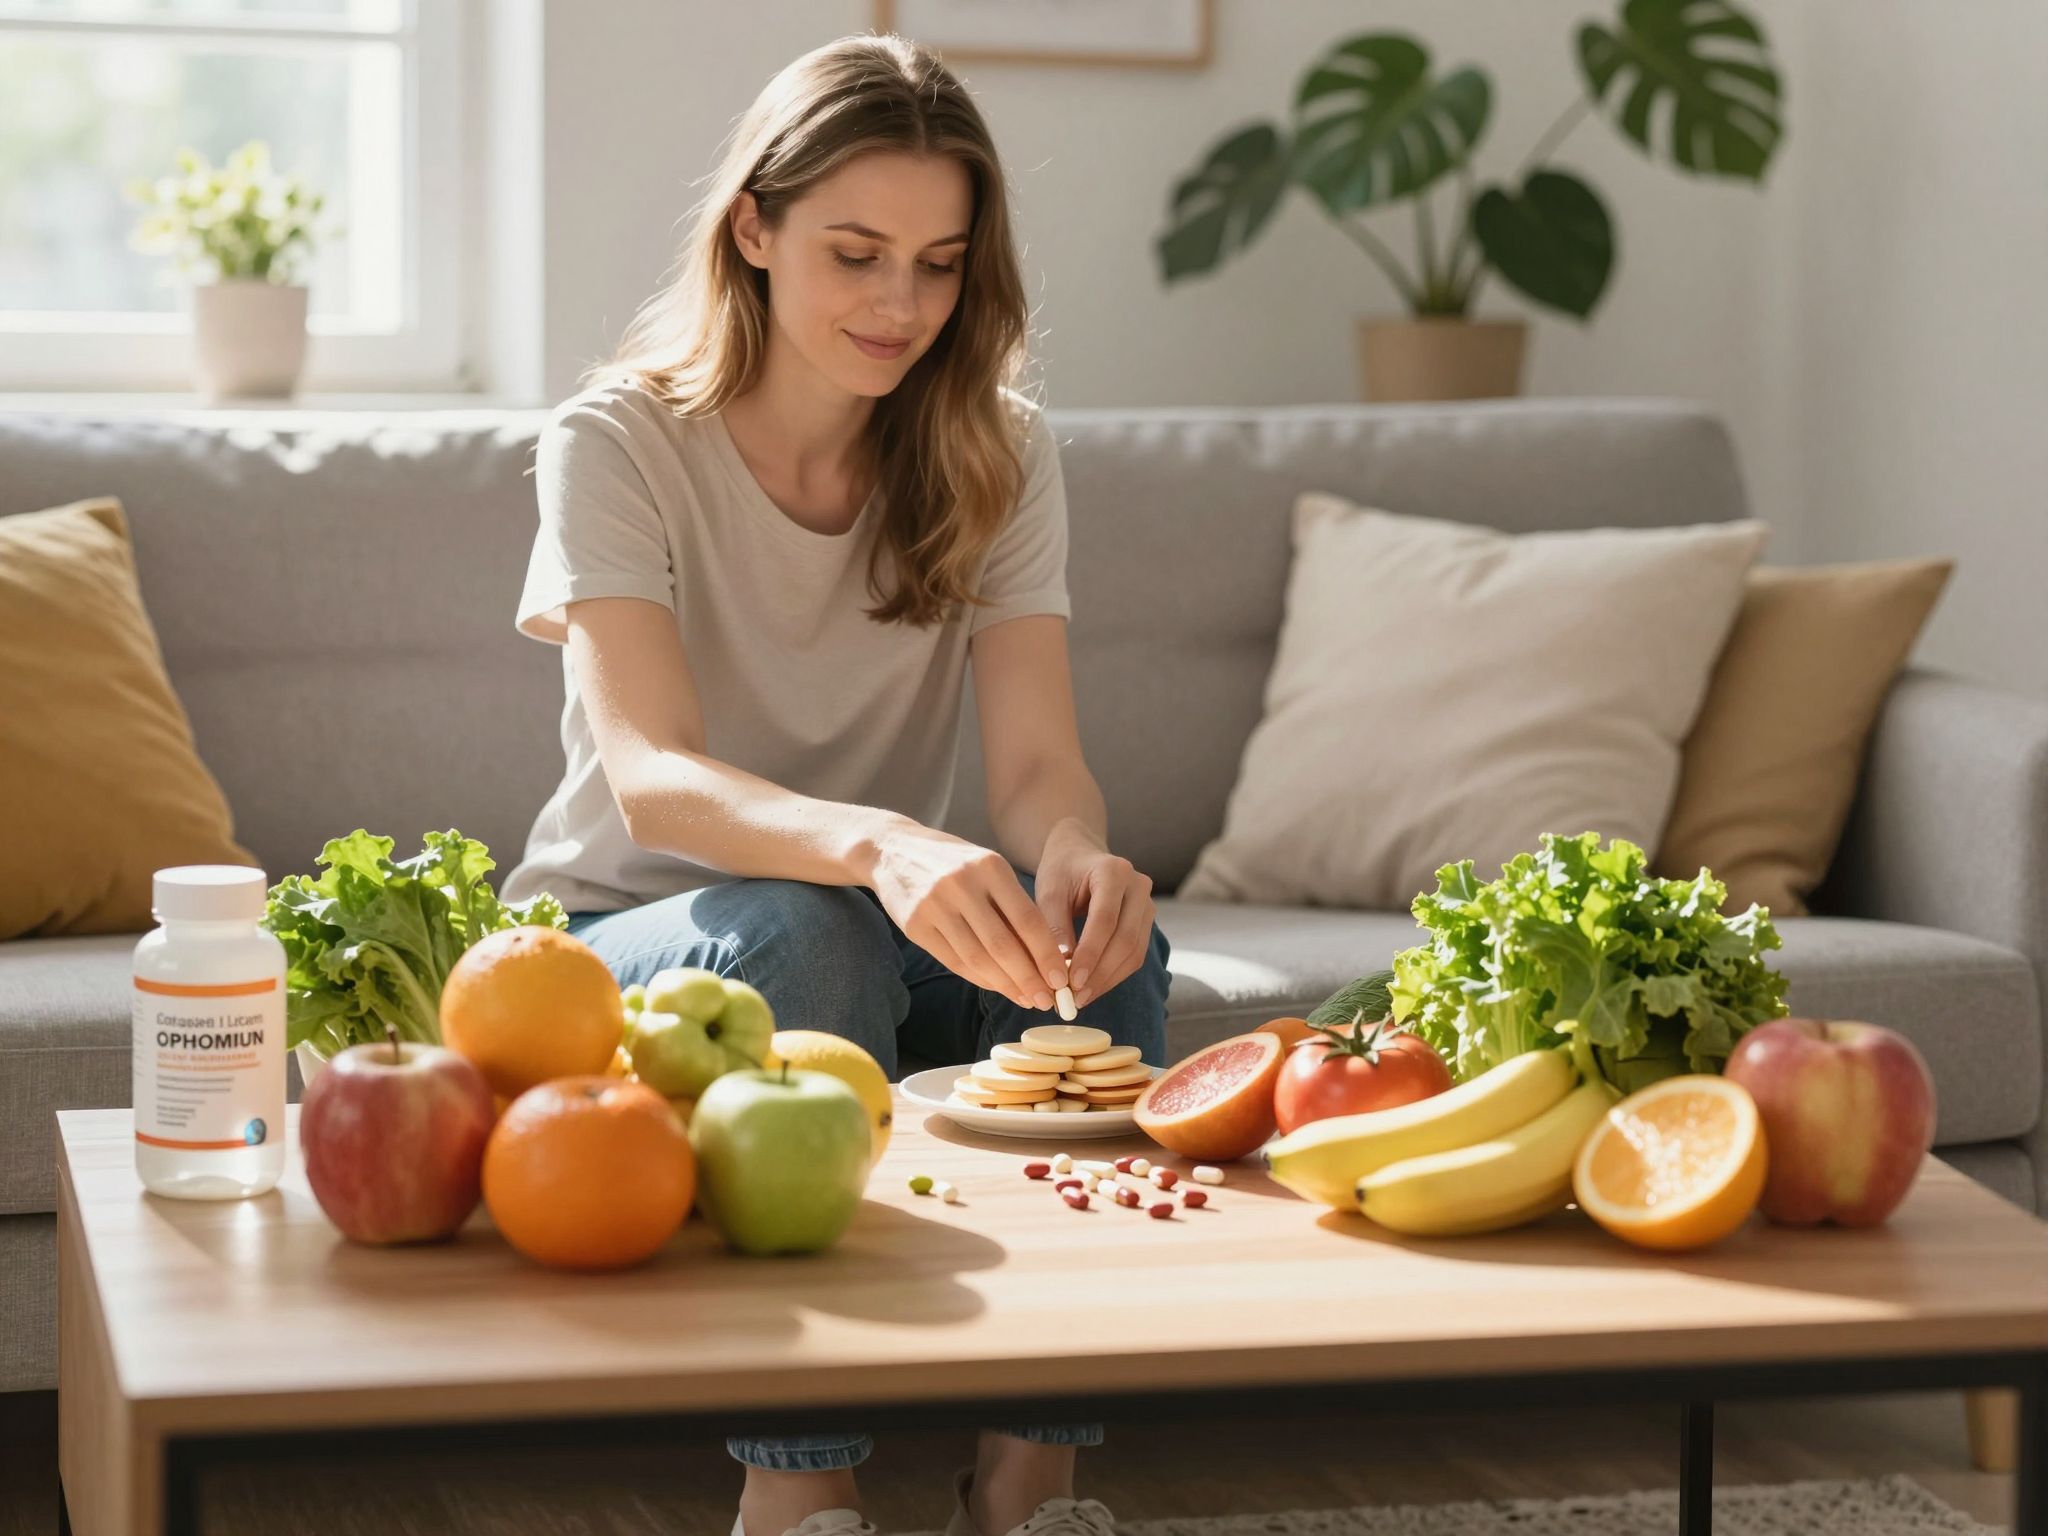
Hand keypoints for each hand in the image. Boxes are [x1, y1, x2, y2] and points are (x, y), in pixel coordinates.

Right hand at [866, 821, 1070, 1010]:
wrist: (892, 849)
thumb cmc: (952, 862)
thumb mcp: (986, 868)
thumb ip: (1011, 904)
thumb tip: (1044, 955)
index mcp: (989, 866)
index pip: (1027, 919)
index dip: (1047, 955)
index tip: (1061, 980)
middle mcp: (962, 884)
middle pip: (1003, 945)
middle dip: (1029, 978)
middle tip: (1046, 1000)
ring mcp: (935, 905)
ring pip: (978, 958)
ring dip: (1005, 985)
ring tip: (1025, 998)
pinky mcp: (915, 925)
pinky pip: (954, 961)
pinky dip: (979, 978)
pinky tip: (997, 986)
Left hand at [1032, 820, 1156, 1009]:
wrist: (1079, 856)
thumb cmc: (1061, 872)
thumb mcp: (1049, 892)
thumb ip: (1054, 928)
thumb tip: (1060, 972)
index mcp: (1114, 871)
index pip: (1105, 919)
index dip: (1090, 954)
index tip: (1071, 982)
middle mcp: (1138, 886)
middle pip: (1126, 939)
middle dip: (1100, 973)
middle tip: (1074, 997)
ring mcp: (1147, 904)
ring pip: (1134, 952)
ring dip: (1107, 980)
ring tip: (1080, 998)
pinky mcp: (1146, 922)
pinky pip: (1135, 955)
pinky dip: (1113, 975)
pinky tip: (1092, 988)